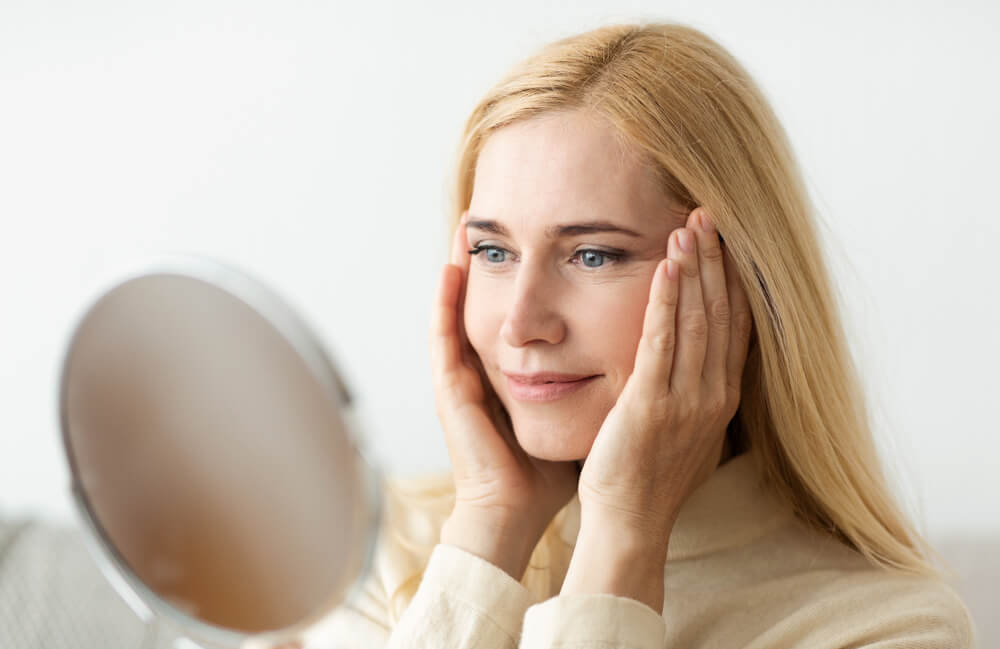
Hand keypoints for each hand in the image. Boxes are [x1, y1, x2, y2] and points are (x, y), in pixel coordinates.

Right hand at [429, 209, 580, 577]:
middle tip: (501, 214)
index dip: (528, 273)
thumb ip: (601, 384)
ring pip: (461, 307)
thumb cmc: (551, 469)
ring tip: (468, 223)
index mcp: (515, 371)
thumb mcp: (580, 412)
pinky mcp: (451, 389)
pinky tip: (450, 266)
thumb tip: (644, 355)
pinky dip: (444, 300)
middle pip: (489, 301)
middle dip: (495, 258)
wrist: (517, 510)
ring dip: (461, 265)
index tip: (546, 234)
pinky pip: (443, 335)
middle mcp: (485, 366)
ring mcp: (464, 376)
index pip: (520, 312)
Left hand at [576, 206, 752, 542]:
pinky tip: (668, 266)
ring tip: (691, 225)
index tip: (727, 240)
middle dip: (717, 261)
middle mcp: (712, 395)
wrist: (629, 520)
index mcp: (720, 398)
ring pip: (698, 320)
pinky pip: (662, 341)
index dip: (733, 279)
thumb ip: (693, 391)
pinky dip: (668, 300)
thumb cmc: (647, 476)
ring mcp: (687, 400)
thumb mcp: (682, 429)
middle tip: (710, 214)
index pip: (735, 326)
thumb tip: (696, 363)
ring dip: (695, 269)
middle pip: (722, 313)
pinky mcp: (652, 404)